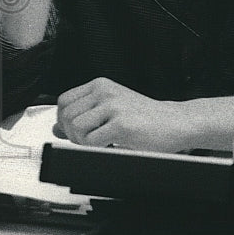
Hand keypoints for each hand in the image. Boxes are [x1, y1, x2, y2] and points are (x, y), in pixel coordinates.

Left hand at [56, 77, 197, 153]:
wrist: (176, 122)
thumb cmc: (147, 118)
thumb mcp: (112, 110)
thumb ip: (85, 117)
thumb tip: (56, 128)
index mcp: (101, 85)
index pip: (64, 101)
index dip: (64, 120)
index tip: (75, 130)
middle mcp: (105, 91)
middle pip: (66, 115)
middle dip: (72, 134)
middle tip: (90, 140)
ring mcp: (113, 106)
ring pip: (75, 128)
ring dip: (83, 142)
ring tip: (101, 143)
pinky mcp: (121, 124)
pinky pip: (90, 141)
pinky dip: (96, 149)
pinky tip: (111, 145)